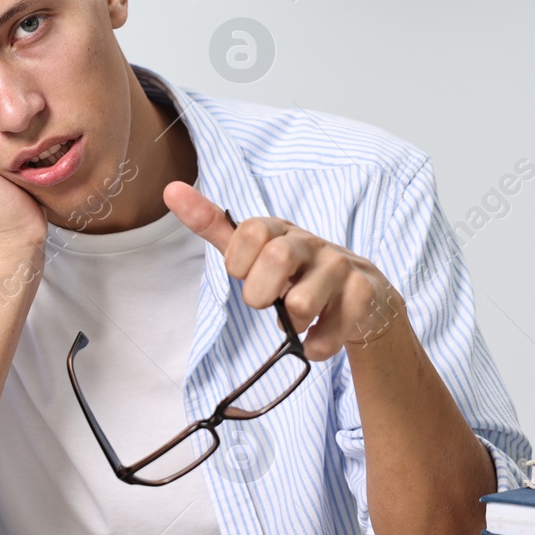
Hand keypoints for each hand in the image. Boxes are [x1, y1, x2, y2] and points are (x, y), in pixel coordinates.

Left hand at [164, 181, 405, 359]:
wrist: (363, 297)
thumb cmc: (296, 272)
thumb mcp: (255, 250)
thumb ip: (214, 225)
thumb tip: (170, 189)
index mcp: (281, 230)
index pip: (250, 231)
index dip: (239, 261)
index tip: (246, 275)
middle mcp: (312, 243)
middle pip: (277, 258)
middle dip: (261, 294)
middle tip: (269, 302)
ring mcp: (341, 267)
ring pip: (302, 302)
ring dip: (291, 324)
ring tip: (298, 319)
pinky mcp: (363, 296)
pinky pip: (328, 333)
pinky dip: (315, 345)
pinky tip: (317, 337)